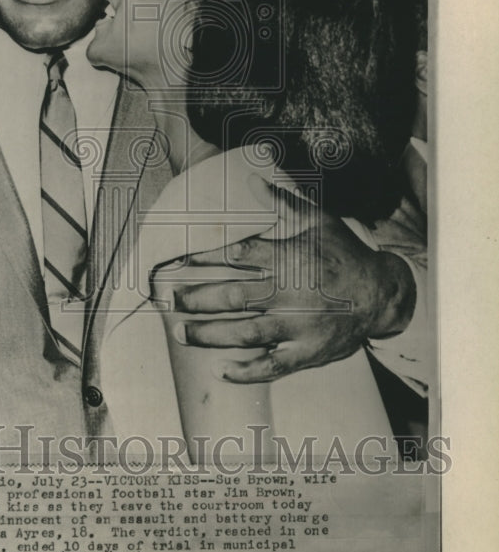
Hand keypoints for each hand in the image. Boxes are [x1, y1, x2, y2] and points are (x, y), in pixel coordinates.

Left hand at [170, 176, 415, 382]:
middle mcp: (287, 294)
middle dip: (196, 299)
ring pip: (244, 333)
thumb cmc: (345, 254)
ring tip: (182, 333)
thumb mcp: (318, 221)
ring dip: (209, 335)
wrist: (382, 294)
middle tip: (169, 301)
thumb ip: (282, 202)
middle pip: (232, 297)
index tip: (179, 262)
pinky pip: (272, 366)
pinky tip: (221, 371)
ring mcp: (296, 327)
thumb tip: (252, 179)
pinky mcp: (306, 352)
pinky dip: (246, 372)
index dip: (204, 258)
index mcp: (287, 260)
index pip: (237, 256)